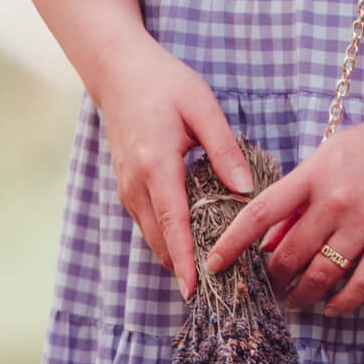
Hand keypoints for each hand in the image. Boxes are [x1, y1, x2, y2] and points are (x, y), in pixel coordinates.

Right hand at [91, 32, 252, 297]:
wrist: (118, 70)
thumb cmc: (164, 82)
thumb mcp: (202, 106)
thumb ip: (225, 149)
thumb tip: (245, 190)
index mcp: (155, 165)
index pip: (172, 224)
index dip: (184, 261)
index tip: (194, 291)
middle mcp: (135, 185)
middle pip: (160, 242)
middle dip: (186, 270)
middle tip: (219, 292)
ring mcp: (127, 189)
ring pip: (153, 238)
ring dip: (177, 259)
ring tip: (212, 277)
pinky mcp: (128, 190)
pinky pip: (150, 226)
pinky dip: (169, 242)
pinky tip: (195, 248)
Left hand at [203, 101, 363, 315]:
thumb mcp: (328, 157)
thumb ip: (298, 196)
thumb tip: (270, 240)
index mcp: (312, 176)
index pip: (260, 214)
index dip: (232, 243)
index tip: (215, 264)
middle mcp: (334, 202)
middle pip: (289, 255)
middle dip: (273, 278)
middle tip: (268, 289)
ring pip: (320, 275)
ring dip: (302, 296)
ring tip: (294, 302)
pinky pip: (360, 285)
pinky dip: (341, 303)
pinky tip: (331, 308)